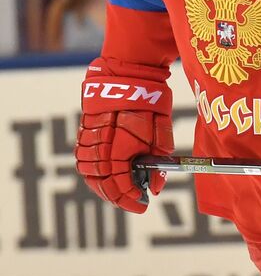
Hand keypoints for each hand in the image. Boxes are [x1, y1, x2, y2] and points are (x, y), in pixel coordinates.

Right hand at [75, 58, 172, 213]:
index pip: (120, 184)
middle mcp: (100, 144)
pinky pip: (83, 157)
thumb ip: (158, 163)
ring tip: (119, 192)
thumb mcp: (162, 134)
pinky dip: (93, 171)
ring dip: (102, 186)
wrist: (128, 71)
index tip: (143, 204)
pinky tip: (106, 175)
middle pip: (101, 182)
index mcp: (120, 146)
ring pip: (87, 172)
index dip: (130, 198)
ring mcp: (88, 136)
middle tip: (133, 201)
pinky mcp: (84, 129)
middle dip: (116, 197)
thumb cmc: (150, 102)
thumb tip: (155, 188)